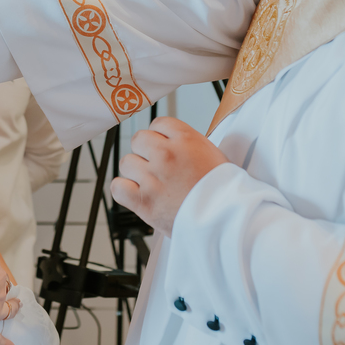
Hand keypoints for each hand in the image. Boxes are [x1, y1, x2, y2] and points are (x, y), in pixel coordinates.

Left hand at [113, 116, 228, 236]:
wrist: (227, 220)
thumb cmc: (224, 192)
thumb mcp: (213, 155)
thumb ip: (188, 145)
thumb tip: (171, 143)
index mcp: (186, 139)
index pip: (158, 123)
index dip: (159, 136)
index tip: (163, 146)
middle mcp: (167, 154)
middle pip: (138, 140)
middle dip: (146, 151)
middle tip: (156, 166)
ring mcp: (153, 178)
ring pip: (126, 162)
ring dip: (135, 172)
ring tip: (150, 183)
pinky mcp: (144, 202)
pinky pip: (118, 187)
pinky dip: (124, 190)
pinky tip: (136, 194)